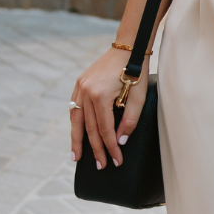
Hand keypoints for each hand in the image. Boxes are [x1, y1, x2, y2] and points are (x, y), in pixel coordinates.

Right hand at [70, 46, 149, 168]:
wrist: (128, 48)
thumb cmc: (137, 71)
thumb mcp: (139, 97)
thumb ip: (130, 121)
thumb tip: (120, 142)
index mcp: (100, 96)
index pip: (104, 130)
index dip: (110, 147)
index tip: (116, 160)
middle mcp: (86, 92)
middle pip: (89, 128)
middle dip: (95, 149)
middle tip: (100, 166)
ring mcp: (80, 87)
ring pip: (76, 119)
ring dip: (77, 140)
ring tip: (77, 157)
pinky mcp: (79, 83)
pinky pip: (74, 108)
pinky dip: (75, 122)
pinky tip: (77, 133)